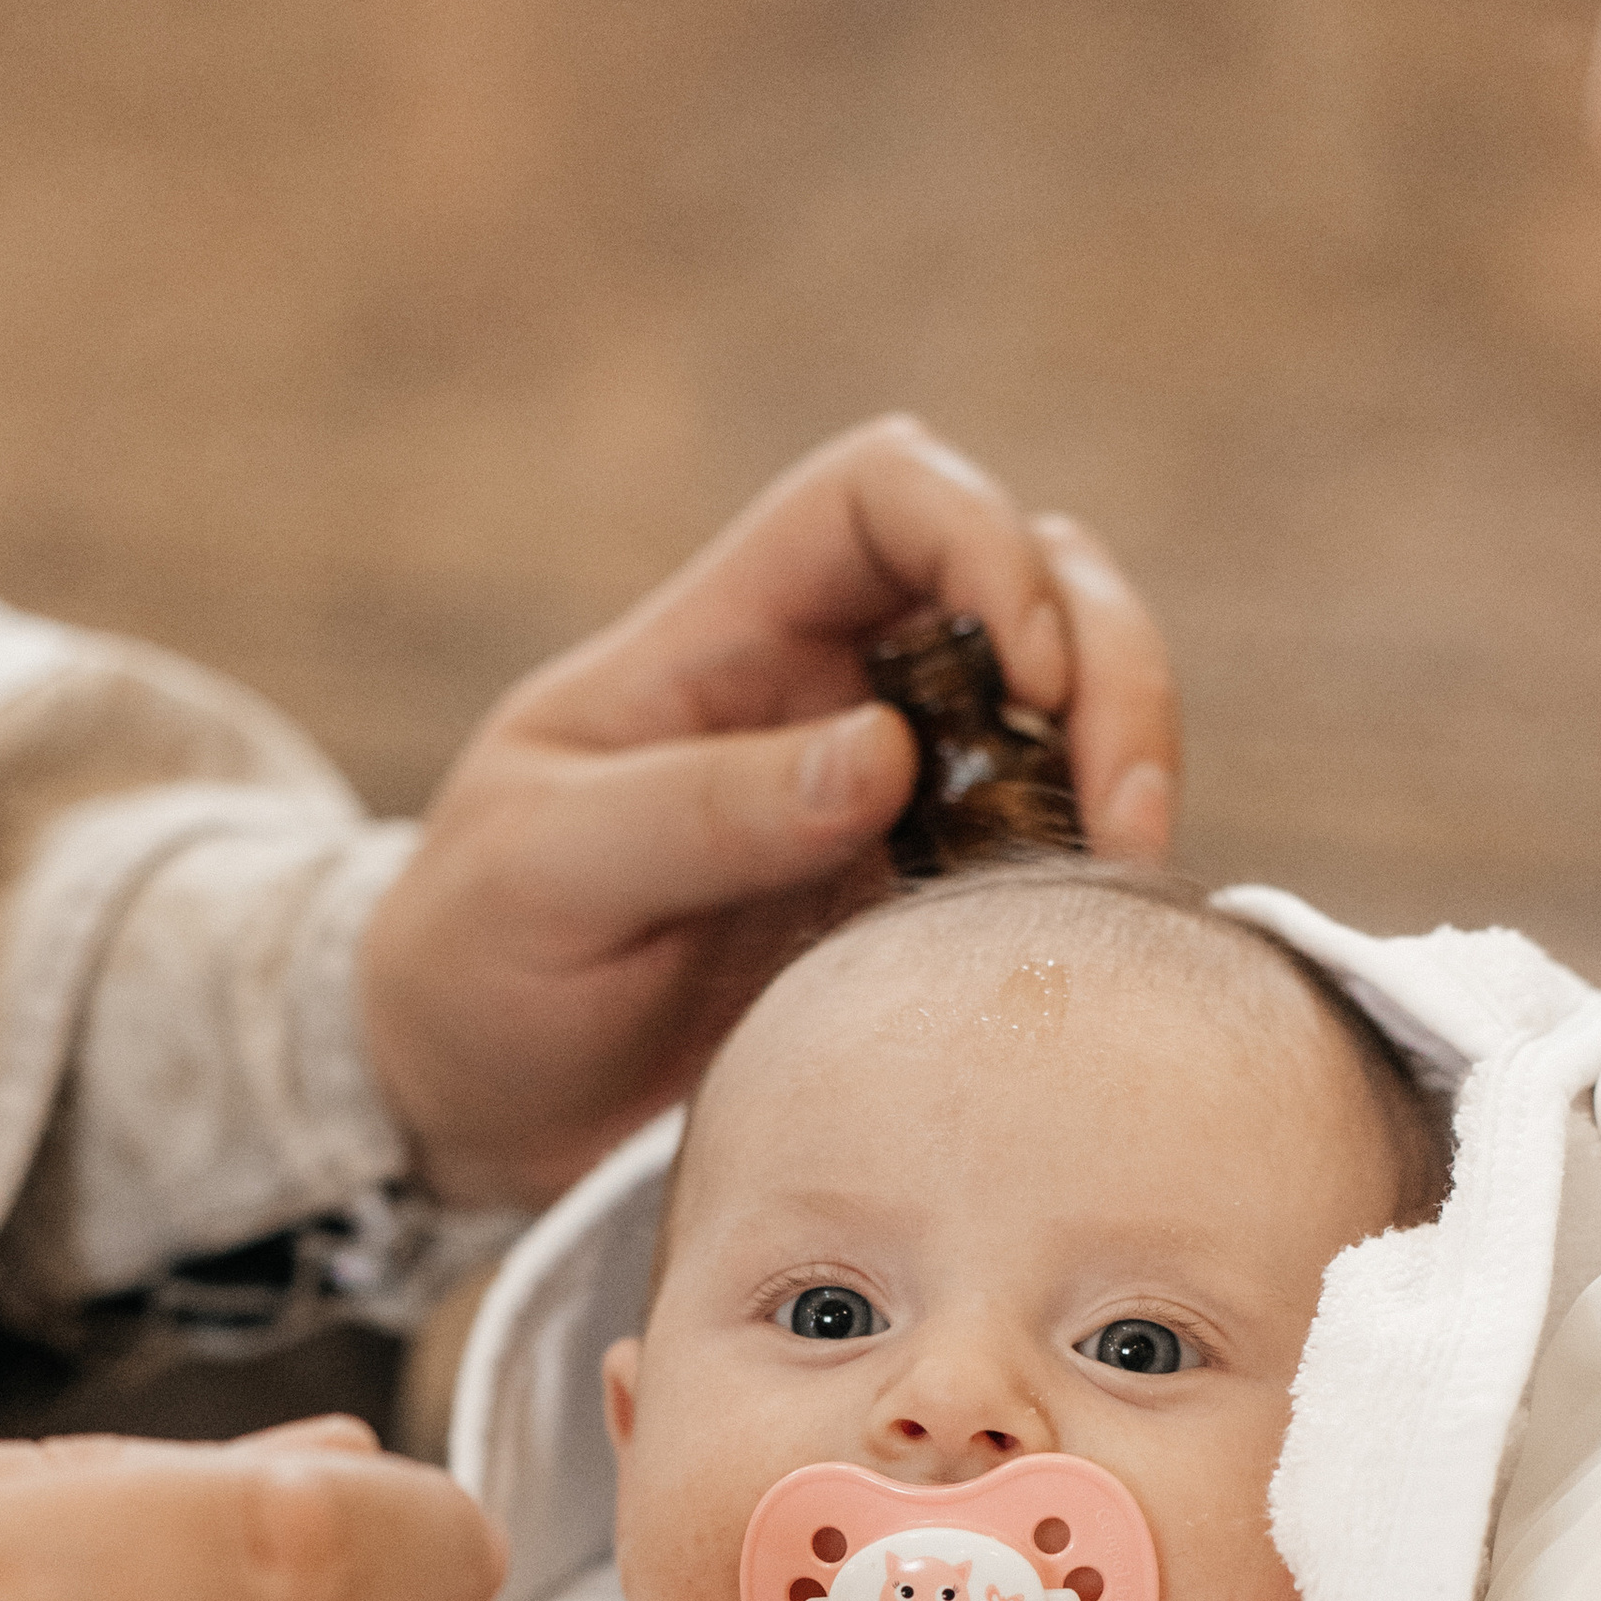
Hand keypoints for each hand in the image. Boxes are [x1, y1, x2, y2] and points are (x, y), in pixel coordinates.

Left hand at [357, 414, 1180, 1205]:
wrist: (469, 1109)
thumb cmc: (475, 961)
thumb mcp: (542, 878)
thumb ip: (701, 812)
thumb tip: (883, 758)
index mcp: (730, 633)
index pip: (886, 491)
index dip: (979, 538)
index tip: (1016, 669)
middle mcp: (836, 692)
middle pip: (1034, 584)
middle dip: (1109, 665)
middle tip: (1123, 805)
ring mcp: (898, 804)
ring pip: (1073, 715)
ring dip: (1130, 767)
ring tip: (1131, 873)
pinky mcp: (926, 916)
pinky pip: (1053, 859)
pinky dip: (1100, 879)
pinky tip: (1099, 944)